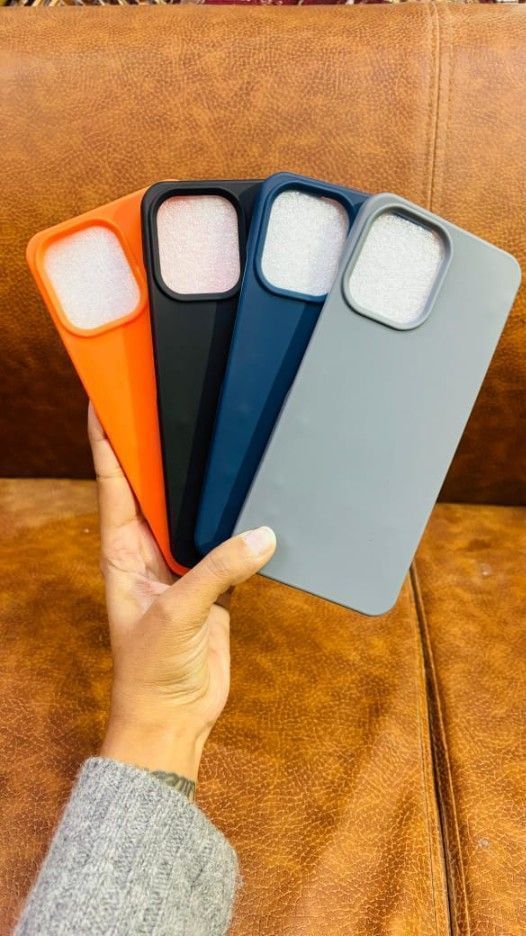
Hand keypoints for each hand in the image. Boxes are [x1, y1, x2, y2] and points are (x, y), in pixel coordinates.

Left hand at [88, 403, 275, 781]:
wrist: (174, 717)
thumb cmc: (152, 669)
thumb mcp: (178, 613)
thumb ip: (219, 571)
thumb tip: (264, 535)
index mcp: (122, 550)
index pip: (113, 483)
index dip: (107, 441)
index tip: (107, 400)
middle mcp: (148, 551)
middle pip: (155, 490)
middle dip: (162, 452)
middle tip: (176, 404)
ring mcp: (183, 566)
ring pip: (195, 515)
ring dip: (206, 489)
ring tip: (222, 443)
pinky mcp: (214, 584)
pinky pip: (229, 545)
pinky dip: (241, 527)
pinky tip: (254, 501)